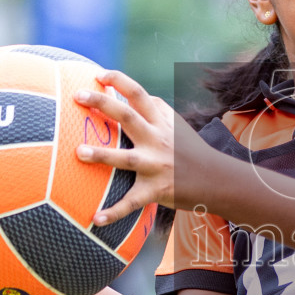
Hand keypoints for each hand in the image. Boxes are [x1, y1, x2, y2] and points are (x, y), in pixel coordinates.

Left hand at [73, 69, 217, 222]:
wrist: (217, 181)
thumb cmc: (191, 151)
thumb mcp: (178, 126)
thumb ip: (159, 110)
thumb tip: (138, 95)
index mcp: (161, 123)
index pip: (139, 94)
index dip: (119, 81)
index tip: (98, 75)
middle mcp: (157, 140)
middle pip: (127, 116)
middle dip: (102, 103)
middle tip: (77, 95)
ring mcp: (156, 165)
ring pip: (126, 159)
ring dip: (102, 155)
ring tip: (78, 152)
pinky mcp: (155, 190)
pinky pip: (131, 203)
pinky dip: (113, 213)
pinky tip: (95, 220)